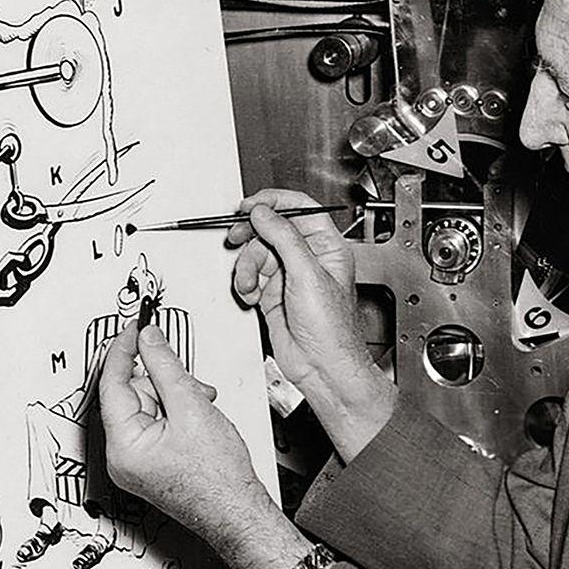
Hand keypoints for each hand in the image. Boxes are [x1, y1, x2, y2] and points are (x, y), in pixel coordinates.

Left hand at [99, 323, 311, 568]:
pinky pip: (154, 425)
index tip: (135, 328)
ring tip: (201, 407)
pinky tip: (197, 419)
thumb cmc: (218, 479)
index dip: (125, 350)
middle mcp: (121, 457)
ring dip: (175, 397)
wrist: (238, 513)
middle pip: (132, 394)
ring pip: (147, 407)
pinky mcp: (149, 464)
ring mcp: (135, 463)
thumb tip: (148, 339)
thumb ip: (165, 366)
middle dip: (163, 382)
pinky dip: (176, 414)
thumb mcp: (191, 407)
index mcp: (123, 446)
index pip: (112, 384)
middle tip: (191, 385)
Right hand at [227, 189, 394, 459]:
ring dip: (246, 267)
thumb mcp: (307, 274)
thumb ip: (284, 238)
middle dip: (252, 235)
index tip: (251, 204)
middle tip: (236, 236)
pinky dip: (245, 284)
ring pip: (256, 254)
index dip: (274, 202)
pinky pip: (250, 277)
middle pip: (271, 230)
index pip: (300, 209)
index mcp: (326, 246)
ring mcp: (288, 276)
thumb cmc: (331, 328)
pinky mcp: (273, 294)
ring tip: (249, 283)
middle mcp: (307, 258)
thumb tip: (264, 213)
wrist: (321, 366)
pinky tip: (251, 296)